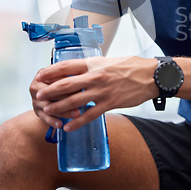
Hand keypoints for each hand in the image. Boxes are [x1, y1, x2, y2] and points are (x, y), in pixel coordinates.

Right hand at [30, 70, 80, 128]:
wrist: (52, 95)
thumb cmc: (64, 83)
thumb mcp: (67, 77)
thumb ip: (72, 76)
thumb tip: (85, 80)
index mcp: (42, 74)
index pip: (56, 78)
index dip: (70, 83)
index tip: (84, 87)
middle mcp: (35, 86)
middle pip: (51, 93)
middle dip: (68, 98)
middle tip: (84, 101)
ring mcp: (35, 100)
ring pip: (49, 106)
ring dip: (63, 111)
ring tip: (77, 114)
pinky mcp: (37, 112)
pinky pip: (45, 118)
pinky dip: (53, 121)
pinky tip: (60, 125)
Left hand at [35, 56, 157, 130]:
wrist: (151, 76)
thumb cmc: (131, 66)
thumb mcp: (108, 61)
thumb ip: (93, 67)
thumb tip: (79, 72)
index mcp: (94, 63)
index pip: (66, 66)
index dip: (51, 72)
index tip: (40, 76)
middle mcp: (95, 76)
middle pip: (66, 84)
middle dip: (50, 92)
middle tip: (39, 97)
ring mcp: (102, 91)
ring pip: (74, 101)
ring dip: (59, 107)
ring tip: (48, 112)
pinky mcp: (110, 103)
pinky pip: (90, 115)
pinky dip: (77, 122)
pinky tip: (68, 128)